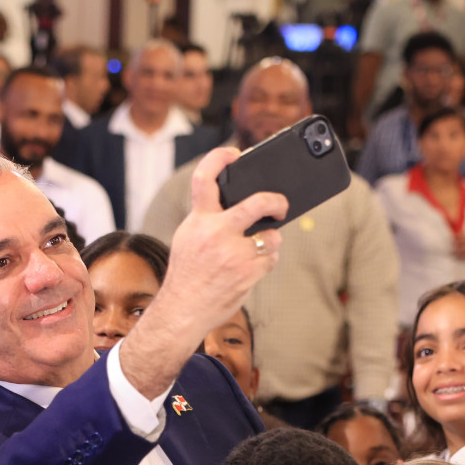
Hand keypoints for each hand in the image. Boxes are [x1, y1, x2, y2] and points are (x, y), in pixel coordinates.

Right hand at [159, 147, 287, 332]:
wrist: (183, 310)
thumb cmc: (187, 274)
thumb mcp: (188, 238)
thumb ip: (207, 218)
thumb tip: (239, 201)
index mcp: (198, 221)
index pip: (205, 178)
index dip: (220, 158)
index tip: (235, 154)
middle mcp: (216, 233)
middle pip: (258, 202)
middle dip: (276, 200)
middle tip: (281, 205)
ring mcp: (234, 253)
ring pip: (272, 236)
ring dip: (269, 242)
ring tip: (254, 251)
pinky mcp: (248, 273)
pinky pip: (271, 258)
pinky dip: (266, 261)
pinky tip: (251, 268)